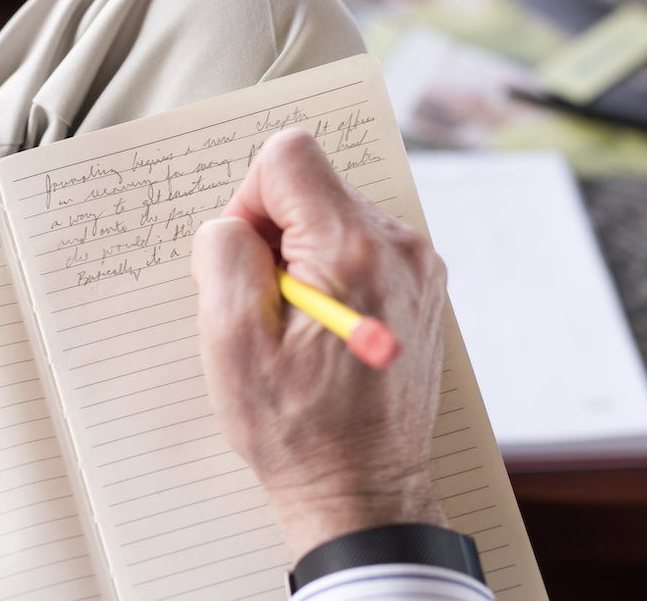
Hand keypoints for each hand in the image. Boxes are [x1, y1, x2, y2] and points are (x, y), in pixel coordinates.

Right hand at [193, 129, 448, 558]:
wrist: (363, 491)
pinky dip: (330, 276)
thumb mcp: (230, 341)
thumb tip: (236, 223)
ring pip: (333, 216)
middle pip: (313, 184)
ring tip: (296, 330)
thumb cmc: (296, 429)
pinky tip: (321, 334)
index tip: (246, 262)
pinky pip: (358, 248)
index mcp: (353, 249)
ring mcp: (419, 266)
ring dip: (301, 258)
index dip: (248, 200)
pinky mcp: (422, 288)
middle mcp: (400, 246)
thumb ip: (224, 253)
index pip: (288, 155)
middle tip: (266, 309)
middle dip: (274, 233)